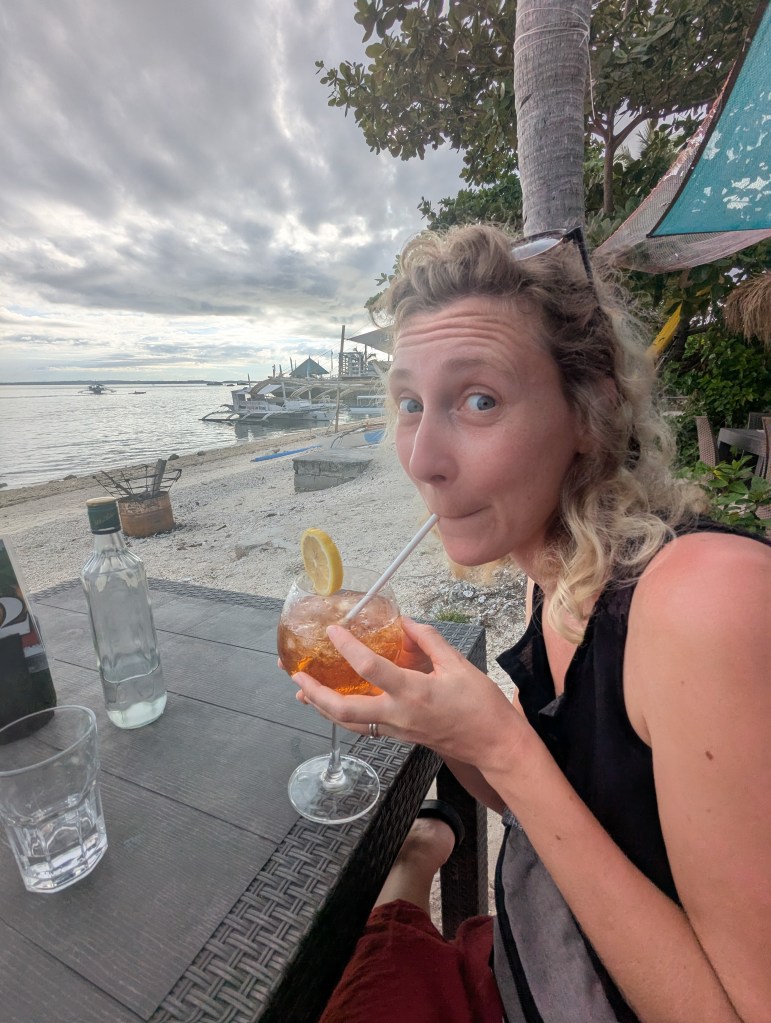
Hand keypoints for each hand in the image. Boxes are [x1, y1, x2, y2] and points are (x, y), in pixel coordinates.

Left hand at [292, 616, 526, 770]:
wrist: (493, 744)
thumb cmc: (480, 704)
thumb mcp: (457, 664)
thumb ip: (428, 640)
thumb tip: (404, 621)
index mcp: (414, 692)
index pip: (370, 668)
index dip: (347, 647)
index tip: (332, 631)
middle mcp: (398, 714)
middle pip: (343, 710)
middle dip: (315, 693)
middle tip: (296, 675)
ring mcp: (396, 729)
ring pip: (347, 723)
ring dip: (321, 706)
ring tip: (301, 690)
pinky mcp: (398, 736)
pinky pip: (362, 727)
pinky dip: (341, 714)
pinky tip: (333, 702)